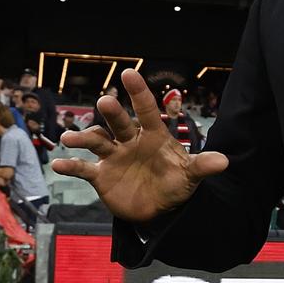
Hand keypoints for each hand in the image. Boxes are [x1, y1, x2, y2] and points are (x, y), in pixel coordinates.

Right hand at [49, 69, 227, 222]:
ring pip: (97, 141)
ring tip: (70, 138)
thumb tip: (224, 162)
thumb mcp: (190, 176)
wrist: (158, 209)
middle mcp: (131, 141)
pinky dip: (71, 166)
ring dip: (83, 138)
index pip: (146, 110)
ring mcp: (114, 156)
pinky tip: (59, 165)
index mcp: (153, 136)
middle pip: (120, 123)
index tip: (129, 73)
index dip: (139, 93)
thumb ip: (202, 166)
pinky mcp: (101, 175)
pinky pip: (83, 168)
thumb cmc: (175, 184)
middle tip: (105, 101)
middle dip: (112, 113)